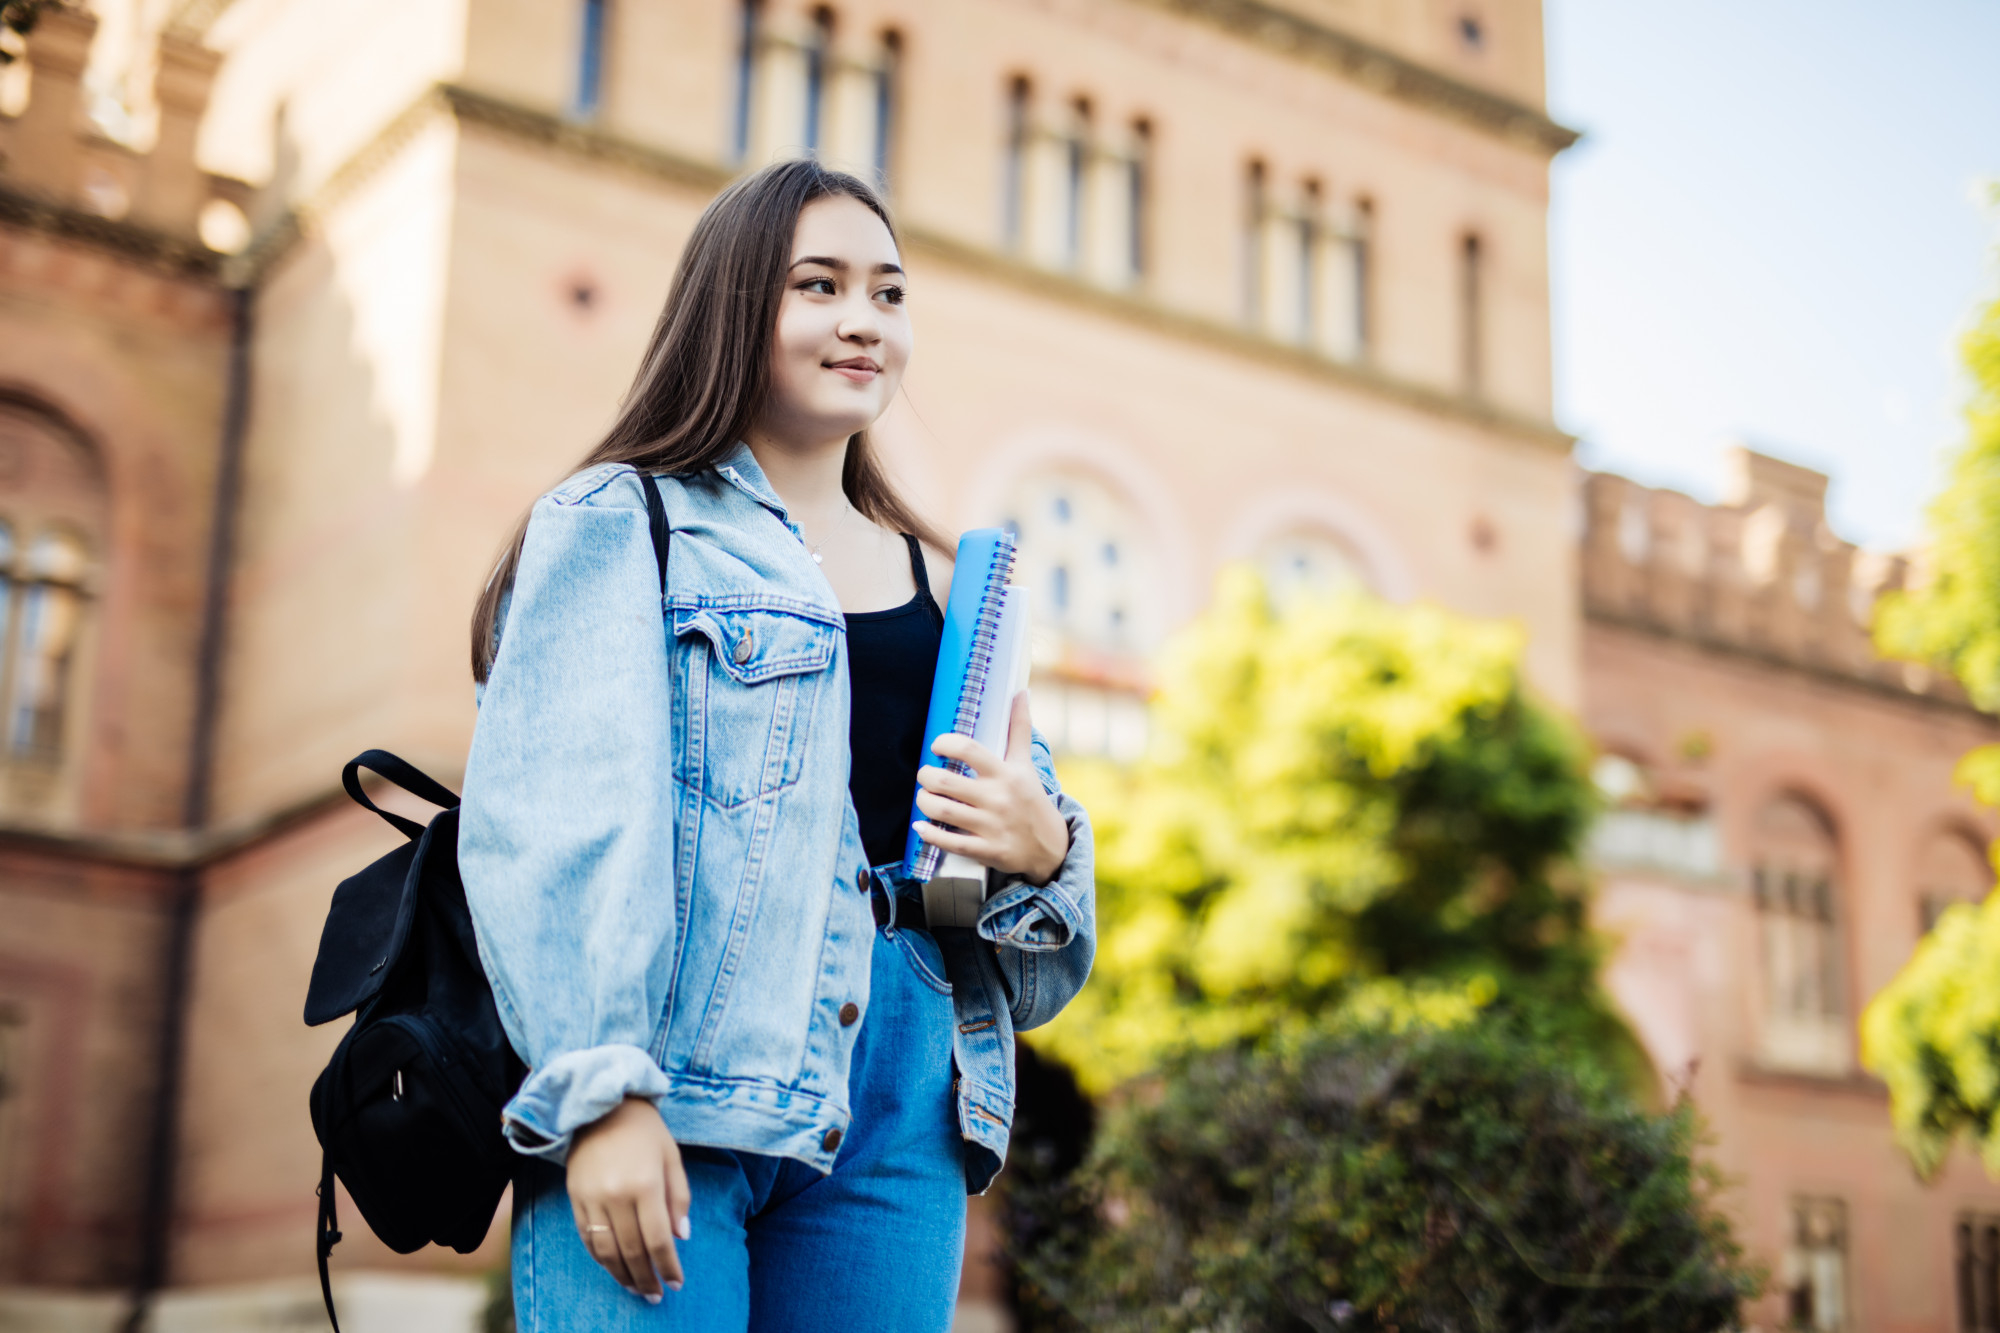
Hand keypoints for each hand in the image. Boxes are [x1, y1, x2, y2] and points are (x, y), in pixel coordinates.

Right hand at [566, 1097, 692, 1299]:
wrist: (600, 1105)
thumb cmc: (644, 1130)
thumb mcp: (672, 1156)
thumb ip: (679, 1198)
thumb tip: (681, 1236)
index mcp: (646, 1184)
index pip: (658, 1239)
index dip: (668, 1266)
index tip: (676, 1283)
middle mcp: (617, 1195)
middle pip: (632, 1250)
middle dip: (646, 1278)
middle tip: (655, 1294)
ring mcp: (592, 1199)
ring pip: (606, 1251)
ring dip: (622, 1275)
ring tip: (635, 1288)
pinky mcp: (575, 1199)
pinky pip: (587, 1238)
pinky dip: (600, 1258)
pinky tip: (613, 1267)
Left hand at [914, 692, 1068, 885]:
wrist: (1051, 848)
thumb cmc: (1031, 799)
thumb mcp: (1026, 764)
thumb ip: (1019, 728)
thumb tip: (1022, 692)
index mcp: (1007, 774)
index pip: (969, 750)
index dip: (945, 743)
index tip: (937, 745)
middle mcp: (998, 798)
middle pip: (947, 782)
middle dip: (926, 776)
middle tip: (925, 775)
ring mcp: (992, 826)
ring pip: (943, 811)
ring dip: (924, 802)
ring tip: (924, 797)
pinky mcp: (987, 850)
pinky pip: (950, 842)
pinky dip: (929, 834)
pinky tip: (921, 826)